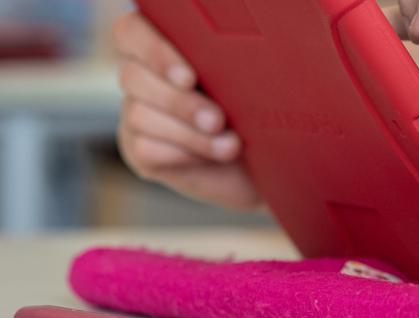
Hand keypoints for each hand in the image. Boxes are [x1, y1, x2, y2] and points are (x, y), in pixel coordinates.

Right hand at [113, 12, 261, 209]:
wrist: (261, 159)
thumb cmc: (252, 108)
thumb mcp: (242, 81)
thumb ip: (222, 65)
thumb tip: (226, 69)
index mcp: (159, 43)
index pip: (131, 32)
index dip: (155, 53)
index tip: (190, 77)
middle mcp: (140, 75)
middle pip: (133, 76)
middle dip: (180, 103)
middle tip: (217, 120)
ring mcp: (135, 113)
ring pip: (140, 116)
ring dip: (190, 134)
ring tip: (229, 145)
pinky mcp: (139, 150)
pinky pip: (147, 149)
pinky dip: (185, 154)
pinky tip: (212, 157)